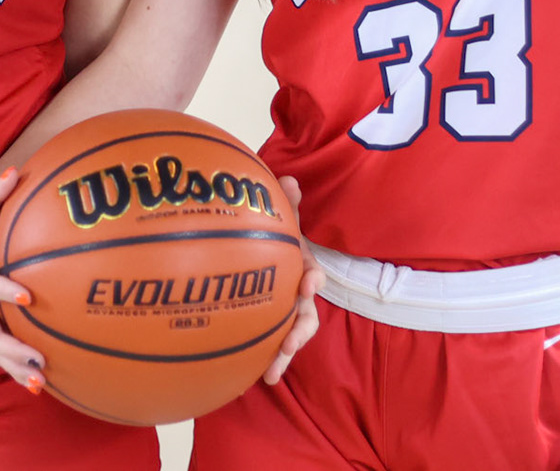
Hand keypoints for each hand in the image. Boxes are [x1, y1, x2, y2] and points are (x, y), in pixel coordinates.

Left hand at [262, 176, 325, 385]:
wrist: (266, 252)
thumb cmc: (275, 236)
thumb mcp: (279, 218)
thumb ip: (285, 202)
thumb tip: (288, 179)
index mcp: (302, 268)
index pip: (312, 274)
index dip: (312, 278)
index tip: (308, 284)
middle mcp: (298, 295)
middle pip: (306, 315)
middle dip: (299, 331)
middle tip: (290, 344)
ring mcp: (286, 314)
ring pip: (291, 337)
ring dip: (284, 356)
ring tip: (272, 373)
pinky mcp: (271, 328)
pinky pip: (269, 347)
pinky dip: (263, 362)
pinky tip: (247, 381)